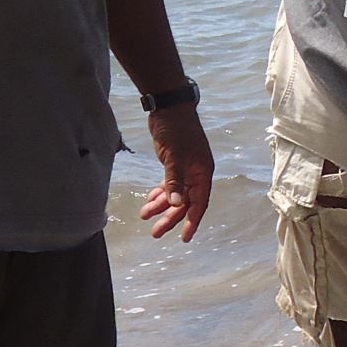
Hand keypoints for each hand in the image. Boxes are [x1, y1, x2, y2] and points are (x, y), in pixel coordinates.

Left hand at [138, 103, 213, 240]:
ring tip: (144, 216)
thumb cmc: (177, 131)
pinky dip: (159, 194)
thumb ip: (174, 181)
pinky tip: (148, 201)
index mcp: (202, 173)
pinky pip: (168, 185)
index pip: (199, 203)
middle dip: (170, 218)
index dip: (192, 221)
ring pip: (174, 195)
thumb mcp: (175, 157)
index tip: (184, 237)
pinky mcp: (174, 164)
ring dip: (160, 206)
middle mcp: (196, 174)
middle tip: (155, 232)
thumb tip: (175, 204)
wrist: (169, 109)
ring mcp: (185, 169)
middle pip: (184, 202)